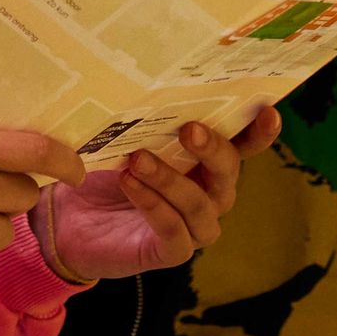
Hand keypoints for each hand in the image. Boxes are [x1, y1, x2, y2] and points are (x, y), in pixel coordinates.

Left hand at [39, 110, 273, 279]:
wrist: (69, 219)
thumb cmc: (105, 170)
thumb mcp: (123, 139)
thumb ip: (144, 119)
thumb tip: (144, 83)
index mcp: (205, 162)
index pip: (242, 146)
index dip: (259, 132)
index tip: (267, 111)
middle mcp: (209, 194)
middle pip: (228, 173)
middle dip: (213, 150)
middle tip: (189, 130)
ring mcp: (193, 226)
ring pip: (201, 204)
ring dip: (171, 179)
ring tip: (138, 159)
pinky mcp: (171, 252)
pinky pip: (174, 231)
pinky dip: (153, 205)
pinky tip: (130, 184)